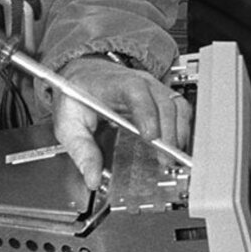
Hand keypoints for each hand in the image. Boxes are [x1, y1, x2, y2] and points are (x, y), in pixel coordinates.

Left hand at [51, 56, 192, 189]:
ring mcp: (152, 87)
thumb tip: (93, 177)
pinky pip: (180, 108)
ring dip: (178, 131)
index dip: (146, 113)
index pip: (135, 91)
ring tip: (173, 156)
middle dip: (168, 132)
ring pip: (176, 104)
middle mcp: (138, 81)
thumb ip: (81, 150)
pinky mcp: (160, 95)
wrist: (84, 74)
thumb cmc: (77, 95)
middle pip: (162, 101)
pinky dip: (182, 127)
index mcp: (113, 84)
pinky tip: (176, 145)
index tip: (150, 136)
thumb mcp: (68, 123)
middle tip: (164, 158)